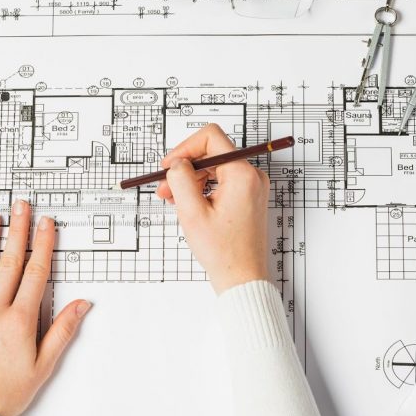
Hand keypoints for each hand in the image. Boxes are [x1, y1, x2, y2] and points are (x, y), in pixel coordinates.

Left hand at [0, 205, 90, 415]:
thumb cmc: (4, 393)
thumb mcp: (43, 366)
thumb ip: (62, 331)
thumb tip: (80, 305)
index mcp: (19, 322)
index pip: (35, 274)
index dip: (42, 245)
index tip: (46, 225)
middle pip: (9, 263)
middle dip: (18, 231)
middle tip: (21, 207)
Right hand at [156, 124, 270, 293]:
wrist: (242, 278)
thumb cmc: (223, 252)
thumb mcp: (192, 212)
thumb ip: (181, 179)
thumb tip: (177, 162)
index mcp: (242, 174)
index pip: (211, 138)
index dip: (185, 148)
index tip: (169, 165)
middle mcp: (252, 176)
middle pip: (212, 153)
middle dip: (185, 168)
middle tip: (164, 187)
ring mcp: (251, 187)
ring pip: (215, 168)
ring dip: (191, 180)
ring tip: (173, 199)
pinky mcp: (248, 197)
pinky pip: (221, 182)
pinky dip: (202, 189)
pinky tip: (188, 203)